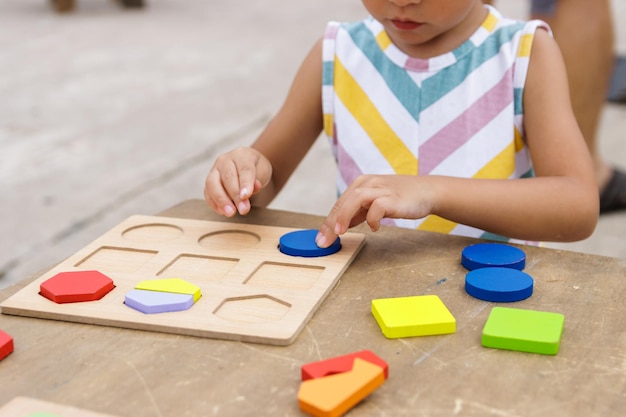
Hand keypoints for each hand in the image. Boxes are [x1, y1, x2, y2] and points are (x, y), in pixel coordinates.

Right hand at [204, 147, 271, 215]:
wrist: (250, 168)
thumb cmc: (257, 170)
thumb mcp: (263, 172)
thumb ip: (257, 181)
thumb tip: (249, 192)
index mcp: (241, 154)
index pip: (244, 169)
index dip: (245, 183)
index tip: (246, 196)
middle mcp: (225, 160)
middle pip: (228, 177)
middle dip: (235, 195)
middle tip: (243, 210)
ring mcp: (215, 170)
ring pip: (212, 183)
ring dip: (221, 200)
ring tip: (230, 213)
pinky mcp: (209, 181)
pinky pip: (207, 192)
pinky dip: (214, 203)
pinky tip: (222, 211)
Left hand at [315, 175, 434, 246]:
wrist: (427, 191)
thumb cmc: (399, 198)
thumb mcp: (373, 203)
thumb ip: (358, 213)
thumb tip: (338, 227)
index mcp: (361, 184)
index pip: (339, 204)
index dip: (328, 222)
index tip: (321, 239)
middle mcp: (368, 183)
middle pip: (343, 202)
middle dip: (331, 223)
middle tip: (325, 241)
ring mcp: (381, 189)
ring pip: (356, 199)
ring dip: (344, 217)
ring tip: (340, 233)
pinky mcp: (393, 198)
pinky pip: (377, 207)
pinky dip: (372, 219)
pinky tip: (375, 228)